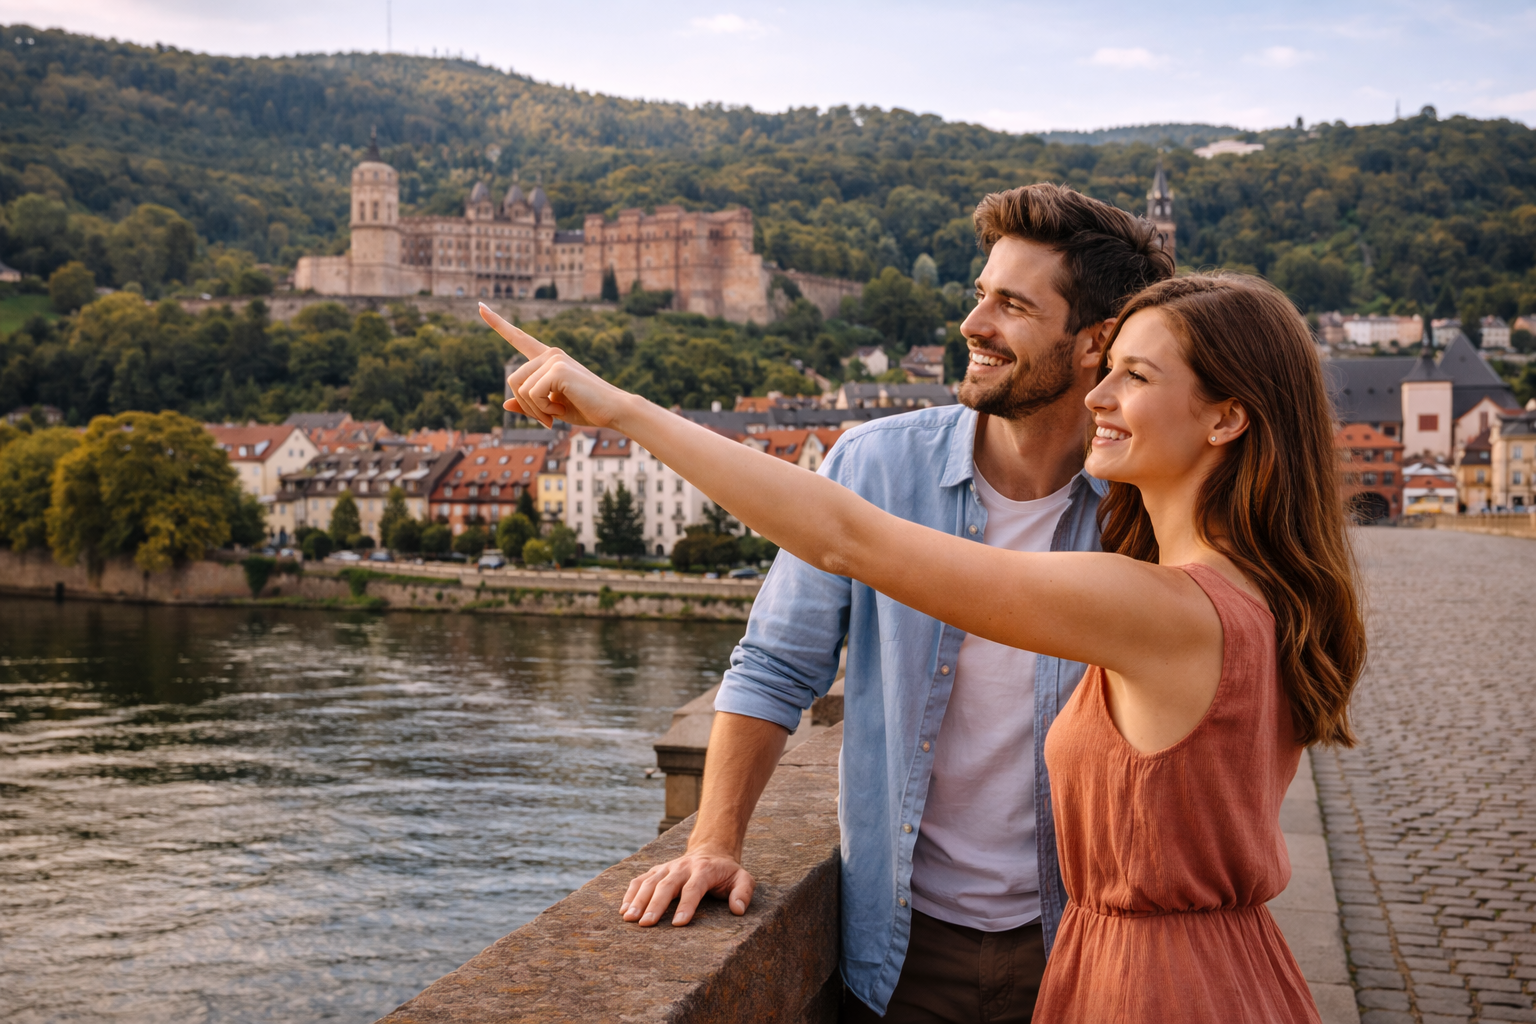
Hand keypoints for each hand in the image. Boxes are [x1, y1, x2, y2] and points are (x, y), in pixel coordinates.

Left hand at [480, 302, 631, 428]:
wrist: (614, 411)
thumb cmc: (587, 409)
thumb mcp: (551, 409)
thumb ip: (529, 405)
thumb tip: (505, 404)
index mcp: (548, 359)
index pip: (518, 338)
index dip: (497, 323)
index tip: (480, 306)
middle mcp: (550, 354)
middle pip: (513, 381)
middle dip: (526, 407)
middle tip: (548, 420)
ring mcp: (554, 359)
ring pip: (521, 390)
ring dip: (535, 410)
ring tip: (557, 415)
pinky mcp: (558, 368)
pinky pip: (532, 395)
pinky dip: (543, 410)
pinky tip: (560, 411)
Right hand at [620, 849, 755, 926]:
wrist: (710, 850)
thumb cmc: (726, 872)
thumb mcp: (743, 879)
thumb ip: (743, 893)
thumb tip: (737, 910)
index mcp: (704, 870)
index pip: (694, 888)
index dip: (687, 905)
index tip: (678, 924)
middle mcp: (682, 867)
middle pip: (667, 885)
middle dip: (655, 905)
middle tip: (645, 924)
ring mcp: (667, 868)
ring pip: (650, 882)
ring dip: (638, 900)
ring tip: (628, 918)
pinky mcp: (657, 871)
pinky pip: (640, 880)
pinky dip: (630, 893)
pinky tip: (623, 909)